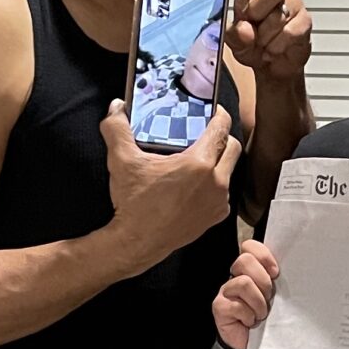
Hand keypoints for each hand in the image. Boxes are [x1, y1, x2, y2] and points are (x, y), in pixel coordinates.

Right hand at [100, 101, 241, 275]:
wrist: (137, 242)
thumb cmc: (134, 203)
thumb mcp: (122, 161)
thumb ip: (117, 129)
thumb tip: (116, 107)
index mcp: (199, 163)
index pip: (221, 129)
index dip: (219, 116)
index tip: (215, 111)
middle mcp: (217, 181)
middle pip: (232, 148)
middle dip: (222, 137)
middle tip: (207, 134)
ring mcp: (220, 200)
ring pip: (229, 171)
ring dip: (218, 162)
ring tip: (198, 159)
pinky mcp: (217, 215)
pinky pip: (224, 192)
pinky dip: (214, 184)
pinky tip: (195, 184)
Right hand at [212, 240, 279, 348]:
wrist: (252, 344)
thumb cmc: (267, 317)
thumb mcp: (276, 295)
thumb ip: (276, 279)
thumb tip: (292, 266)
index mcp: (250, 269)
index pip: (250, 247)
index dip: (263, 255)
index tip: (276, 272)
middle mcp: (235, 276)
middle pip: (245, 261)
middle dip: (263, 280)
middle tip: (269, 297)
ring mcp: (225, 291)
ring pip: (243, 283)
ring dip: (258, 302)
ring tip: (261, 313)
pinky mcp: (220, 307)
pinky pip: (236, 305)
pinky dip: (249, 316)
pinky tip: (251, 321)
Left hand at [226, 0, 311, 81]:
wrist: (272, 68)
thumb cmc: (251, 45)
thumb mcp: (231, 38)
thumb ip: (233, 32)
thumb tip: (247, 28)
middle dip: (257, 12)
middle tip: (252, 29)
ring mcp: (293, 4)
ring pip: (278, 15)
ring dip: (265, 36)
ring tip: (263, 43)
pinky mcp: (305, 23)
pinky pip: (290, 32)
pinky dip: (277, 46)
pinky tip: (275, 50)